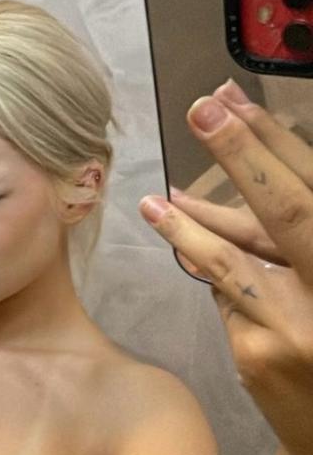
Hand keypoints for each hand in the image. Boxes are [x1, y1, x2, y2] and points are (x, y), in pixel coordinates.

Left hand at [139, 79, 312, 454]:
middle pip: (289, 212)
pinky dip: (208, 268)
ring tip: (155, 199)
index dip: (277, 142)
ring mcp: (301, 326)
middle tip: (203, 110)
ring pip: (236, 257)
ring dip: (191, 222)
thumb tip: (247, 170)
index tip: (237, 100)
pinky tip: (177, 239)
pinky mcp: (260, 354)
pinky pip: (225, 297)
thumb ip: (298, 236)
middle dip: (243, 154)